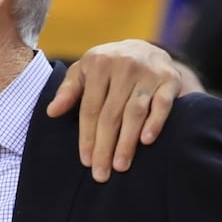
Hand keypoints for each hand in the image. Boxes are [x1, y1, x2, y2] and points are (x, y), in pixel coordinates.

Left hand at [46, 40, 181, 181]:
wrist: (145, 48)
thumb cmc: (107, 66)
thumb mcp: (83, 71)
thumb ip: (68, 91)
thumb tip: (52, 112)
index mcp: (98, 63)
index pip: (90, 107)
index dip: (87, 136)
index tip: (86, 160)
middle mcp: (123, 65)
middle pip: (111, 114)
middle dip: (105, 146)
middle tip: (101, 173)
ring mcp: (148, 72)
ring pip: (135, 112)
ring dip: (127, 142)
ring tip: (120, 165)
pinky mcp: (169, 78)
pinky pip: (162, 104)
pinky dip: (155, 122)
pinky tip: (146, 141)